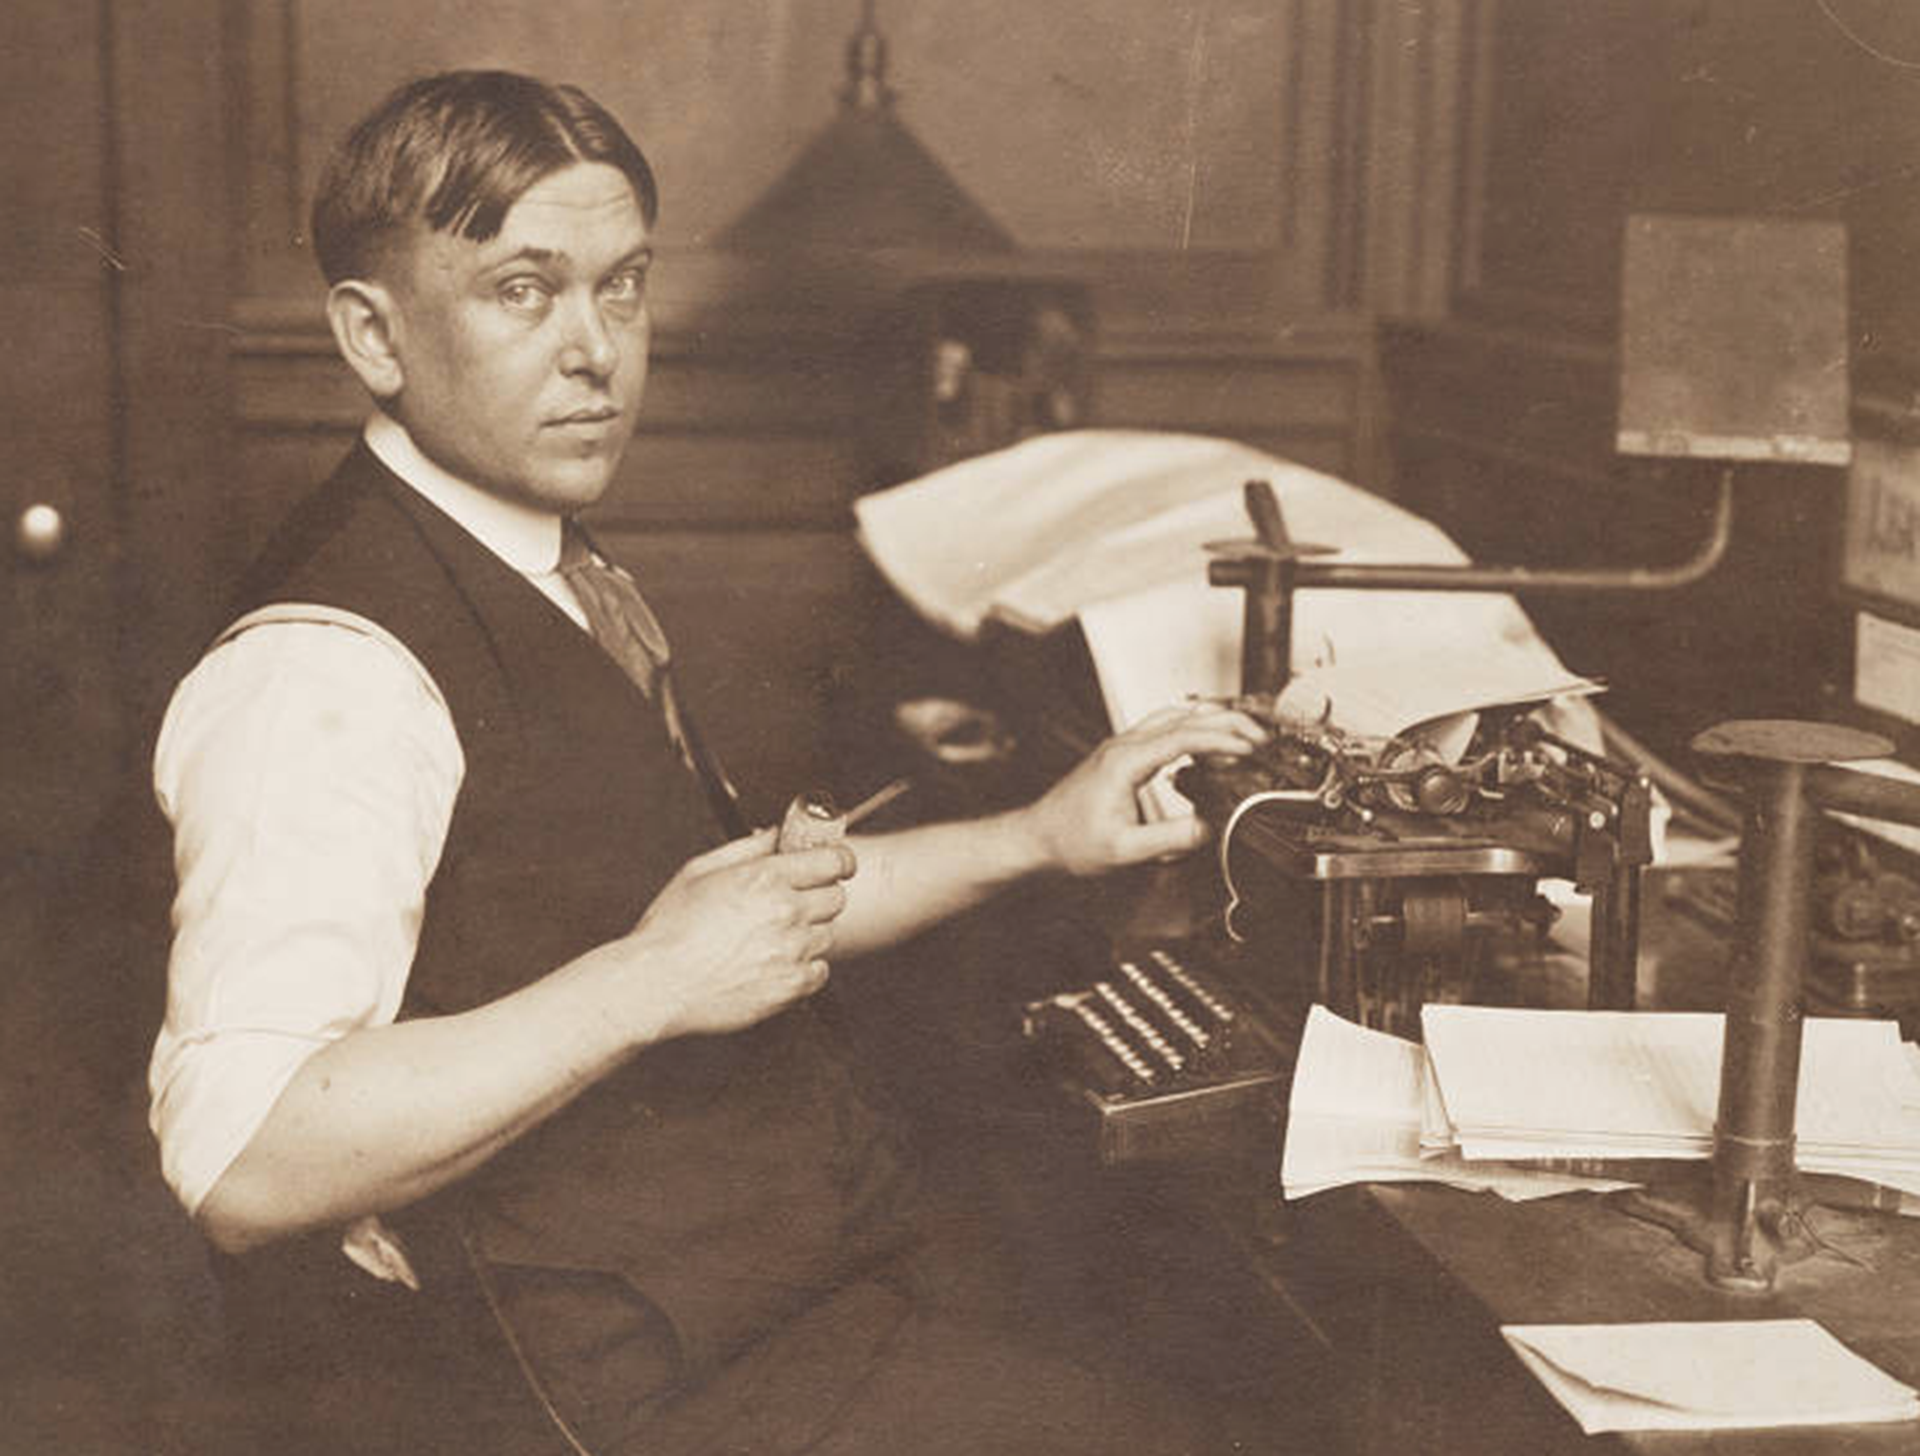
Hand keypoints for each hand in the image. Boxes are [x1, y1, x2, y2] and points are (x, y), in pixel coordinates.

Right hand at [611, 828, 856, 1039]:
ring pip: (828, 934)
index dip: (837, 861)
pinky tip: (776, 963)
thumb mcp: (699, 871)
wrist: (657, 985)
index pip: (833, 861)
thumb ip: (745, 849)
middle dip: (820, 895)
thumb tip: (775, 834)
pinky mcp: (790, 986)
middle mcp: (785, 912)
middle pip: (836, 897)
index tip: (834, 865)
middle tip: (795, 903)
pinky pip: (820, 971)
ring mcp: (791, 951)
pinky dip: (805, 968)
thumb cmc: (670, 930)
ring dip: (809, 933)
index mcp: (765, 878)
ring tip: (773, 938)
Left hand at [1021, 702, 1266, 874]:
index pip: (1184, 737)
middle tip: (1262, 736)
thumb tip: (1212, 828)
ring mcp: (1120, 747)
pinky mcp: (1120, 755)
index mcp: (1125, 761)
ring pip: (1172, 717)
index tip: (1252, 748)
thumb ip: (1171, 839)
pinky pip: (1162, 728)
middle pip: (1183, 718)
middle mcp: (1123, 746)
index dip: (1222, 740)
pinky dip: (1191, 728)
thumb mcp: (1125, 850)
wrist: (1037, 839)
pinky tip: (1205, 742)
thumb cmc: (1071, 843)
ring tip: (1243, 732)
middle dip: (1226, 722)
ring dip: (1209, 720)